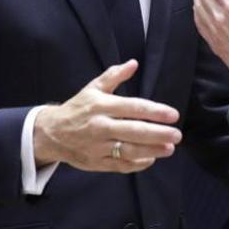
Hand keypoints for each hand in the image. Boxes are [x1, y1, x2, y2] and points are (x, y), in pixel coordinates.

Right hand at [33, 60, 181, 173]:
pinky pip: (120, 165)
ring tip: (169, 149)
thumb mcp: (92, 88)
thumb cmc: (77, 108)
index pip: (132, 108)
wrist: (51, 133)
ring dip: (151, 151)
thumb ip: (114, 76)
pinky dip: (137, 164)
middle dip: (158, 134)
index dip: (154, 111)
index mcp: (101, 106)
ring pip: (129, 151)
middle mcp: (100, 126)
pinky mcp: (97, 162)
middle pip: (133, 131)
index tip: (173, 115)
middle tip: (177, 135)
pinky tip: (151, 159)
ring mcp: (98, 146)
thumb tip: (133, 63)